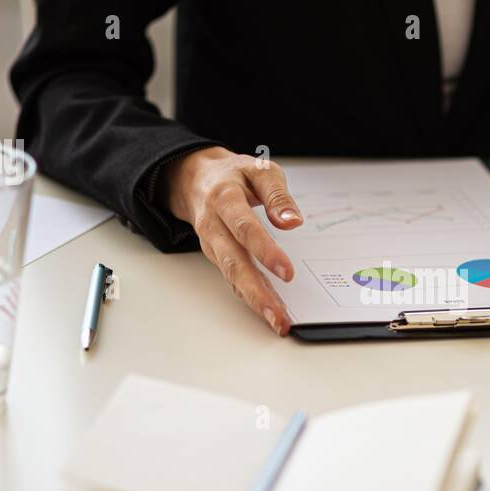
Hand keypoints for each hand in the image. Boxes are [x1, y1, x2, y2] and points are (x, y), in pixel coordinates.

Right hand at [164, 146, 301, 335]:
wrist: (196, 177)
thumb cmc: (234, 175)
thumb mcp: (259, 170)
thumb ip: (277, 195)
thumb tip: (292, 221)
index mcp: (224, 198)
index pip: (244, 228)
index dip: (265, 251)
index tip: (287, 272)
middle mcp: (213, 224)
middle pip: (233, 262)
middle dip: (257, 291)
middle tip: (278, 314)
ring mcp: (212, 243)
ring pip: (231, 276)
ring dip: (254, 300)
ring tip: (276, 320)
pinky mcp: (216, 255)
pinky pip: (232, 278)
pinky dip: (249, 296)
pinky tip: (266, 310)